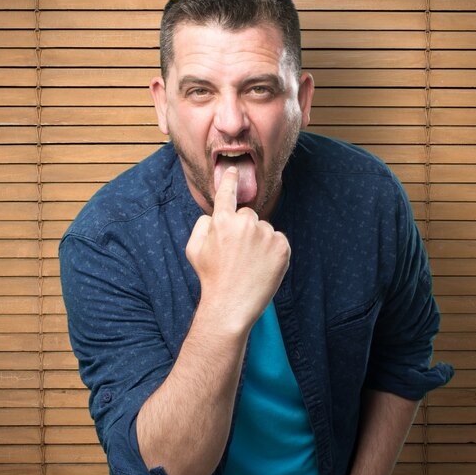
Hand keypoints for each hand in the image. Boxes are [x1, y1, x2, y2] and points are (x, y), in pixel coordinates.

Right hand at [186, 167, 289, 333]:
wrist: (231, 305)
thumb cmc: (211, 277)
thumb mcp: (193, 249)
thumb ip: (202, 225)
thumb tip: (214, 215)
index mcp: (222, 221)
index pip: (227, 193)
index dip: (230, 180)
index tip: (234, 169)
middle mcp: (245, 223)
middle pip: (248, 215)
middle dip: (244, 228)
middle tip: (237, 253)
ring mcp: (266, 234)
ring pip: (264, 229)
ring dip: (259, 241)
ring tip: (249, 264)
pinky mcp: (282, 247)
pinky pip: (278, 241)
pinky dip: (273, 251)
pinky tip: (262, 266)